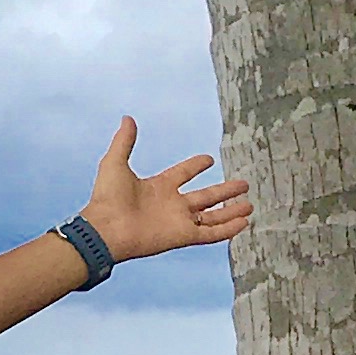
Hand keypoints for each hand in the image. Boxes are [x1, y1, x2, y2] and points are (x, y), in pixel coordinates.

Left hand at [84, 115, 250, 261]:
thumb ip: (124, 141)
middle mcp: (172, 205)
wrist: (105, 229)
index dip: (195, 166)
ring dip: (231, 211)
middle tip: (243, 184)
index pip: (183, 174)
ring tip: (250, 205)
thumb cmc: (107, 198)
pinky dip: (227, 229)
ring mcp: (178, 221)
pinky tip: (244, 222)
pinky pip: (210, 233)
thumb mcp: (115, 162)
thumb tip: (127, 118)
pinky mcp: (183, 236)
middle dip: (224, 191)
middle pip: (205, 197)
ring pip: (212, 216)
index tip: (208, 159)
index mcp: (158, 187)